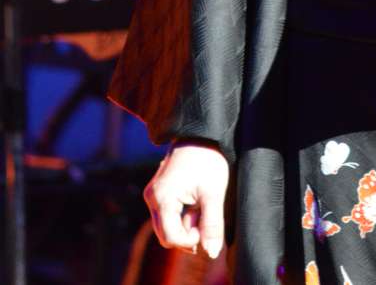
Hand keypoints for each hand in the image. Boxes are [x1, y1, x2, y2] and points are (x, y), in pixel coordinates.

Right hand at [143, 142, 229, 259]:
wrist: (200, 134)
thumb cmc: (207, 159)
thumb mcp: (213, 193)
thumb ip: (212, 224)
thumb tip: (211, 253)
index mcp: (162, 197)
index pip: (171, 237)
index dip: (191, 238)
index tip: (206, 224)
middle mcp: (152, 198)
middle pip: (166, 236)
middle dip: (187, 233)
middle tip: (205, 214)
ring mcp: (153, 195)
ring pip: (167, 227)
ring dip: (185, 224)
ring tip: (200, 204)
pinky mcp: (158, 193)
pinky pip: (167, 216)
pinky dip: (182, 215)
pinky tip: (194, 201)